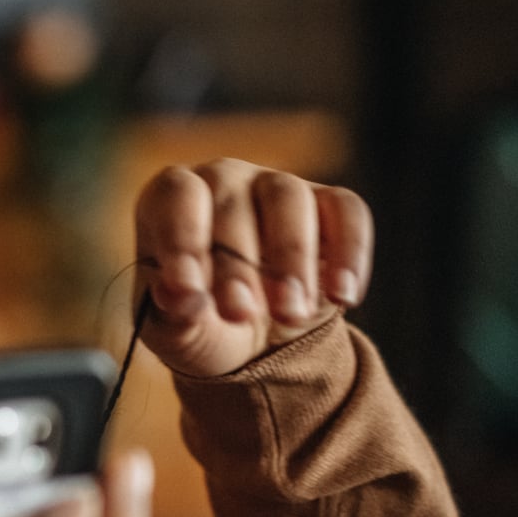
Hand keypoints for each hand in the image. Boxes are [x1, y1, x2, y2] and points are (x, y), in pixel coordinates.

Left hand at [133, 159, 373, 377]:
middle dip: (238, 265)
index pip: (176, 196)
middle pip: (233, 203)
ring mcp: (276, 185)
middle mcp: (222, 180)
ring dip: (292, 258)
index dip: (181, 239)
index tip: (187, 290)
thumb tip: (182, 299)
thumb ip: (173, 315)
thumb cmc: (199, 323)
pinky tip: (343, 298)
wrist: (252, 336)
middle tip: (241, 314)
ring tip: (290, 314)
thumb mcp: (175, 331)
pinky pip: (347, 212)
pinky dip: (349, 254)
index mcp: (169, 202)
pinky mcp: (330, 203)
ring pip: (290, 199)